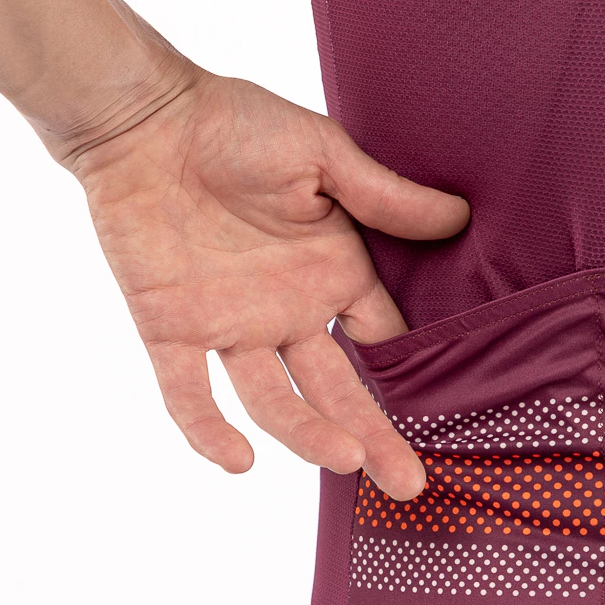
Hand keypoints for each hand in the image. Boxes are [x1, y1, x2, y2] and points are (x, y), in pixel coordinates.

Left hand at [66, 68, 469, 499]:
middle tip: (408, 485)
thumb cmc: (239, 126)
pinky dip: (206, 430)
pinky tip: (236, 462)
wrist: (146, 119)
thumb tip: (458, 219)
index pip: (384, 341)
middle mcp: (290, 313)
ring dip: (308, 434)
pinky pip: (188, 394)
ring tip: (345, 460)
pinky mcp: (172, 332)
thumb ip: (383, 198)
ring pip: (273, 400)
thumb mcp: (324, 156)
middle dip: (376, 437)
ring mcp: (232, 328)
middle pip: (340, 391)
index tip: (446, 418)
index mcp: (333, 275)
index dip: (411, 378)